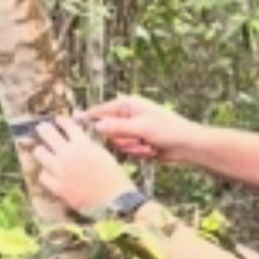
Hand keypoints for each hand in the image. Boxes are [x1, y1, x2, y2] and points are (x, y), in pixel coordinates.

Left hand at [32, 117, 133, 216]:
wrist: (115, 201)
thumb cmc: (114, 177)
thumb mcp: (102, 153)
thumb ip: (87, 144)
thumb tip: (75, 139)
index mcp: (83, 144)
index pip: (66, 124)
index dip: (60, 120)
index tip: (57, 120)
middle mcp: (69, 154)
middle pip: (47, 134)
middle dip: (43, 129)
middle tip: (42, 129)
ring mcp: (61, 171)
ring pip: (40, 153)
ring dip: (42, 151)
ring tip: (43, 151)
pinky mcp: (58, 187)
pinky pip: (43, 175)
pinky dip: (45, 173)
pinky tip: (49, 172)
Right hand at [80, 94, 198, 163]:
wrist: (186, 145)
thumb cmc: (168, 130)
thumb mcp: (142, 127)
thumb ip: (118, 127)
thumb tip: (97, 125)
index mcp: (128, 105)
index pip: (101, 110)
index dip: (87, 117)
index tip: (71, 121)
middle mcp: (127, 116)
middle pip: (108, 132)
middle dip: (123, 140)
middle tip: (139, 140)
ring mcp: (131, 130)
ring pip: (118, 144)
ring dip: (133, 148)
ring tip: (148, 145)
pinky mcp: (136, 143)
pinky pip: (128, 151)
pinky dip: (139, 153)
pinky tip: (152, 150)